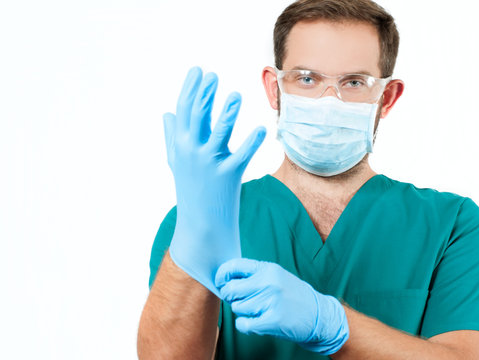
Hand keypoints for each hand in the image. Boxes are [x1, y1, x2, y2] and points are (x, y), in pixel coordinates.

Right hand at [163, 67, 265, 295]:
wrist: (200, 227)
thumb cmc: (191, 190)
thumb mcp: (177, 162)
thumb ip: (172, 136)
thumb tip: (167, 114)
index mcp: (182, 146)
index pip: (184, 111)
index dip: (191, 89)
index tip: (199, 70)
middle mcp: (192, 152)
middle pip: (198, 117)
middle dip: (205, 94)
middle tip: (213, 75)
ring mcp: (209, 165)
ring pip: (219, 133)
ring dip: (226, 113)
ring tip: (235, 95)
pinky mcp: (228, 177)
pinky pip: (242, 156)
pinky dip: (252, 142)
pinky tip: (261, 129)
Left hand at [215, 258, 348, 354]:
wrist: (319, 315)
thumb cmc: (294, 296)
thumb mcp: (277, 276)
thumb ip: (255, 275)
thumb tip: (226, 278)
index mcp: (268, 269)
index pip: (234, 266)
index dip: (222, 275)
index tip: (220, 282)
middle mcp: (269, 282)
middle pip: (231, 290)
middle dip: (231, 297)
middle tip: (241, 300)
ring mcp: (271, 301)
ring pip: (237, 307)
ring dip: (243, 312)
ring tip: (258, 311)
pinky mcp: (272, 320)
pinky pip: (243, 324)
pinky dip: (245, 325)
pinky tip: (254, 323)